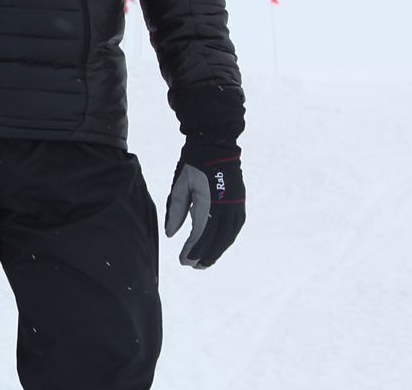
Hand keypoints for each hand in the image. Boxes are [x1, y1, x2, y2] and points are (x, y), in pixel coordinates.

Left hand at [164, 147, 244, 267]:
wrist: (216, 145)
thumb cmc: (192, 164)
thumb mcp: (179, 186)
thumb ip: (175, 211)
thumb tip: (171, 234)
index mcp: (209, 203)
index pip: (200, 235)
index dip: (192, 250)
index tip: (184, 261)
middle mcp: (227, 208)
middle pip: (217, 240)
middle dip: (206, 255)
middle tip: (194, 266)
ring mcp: (236, 205)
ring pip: (229, 236)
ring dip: (218, 250)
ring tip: (206, 261)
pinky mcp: (240, 202)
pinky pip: (235, 227)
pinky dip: (227, 239)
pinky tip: (219, 244)